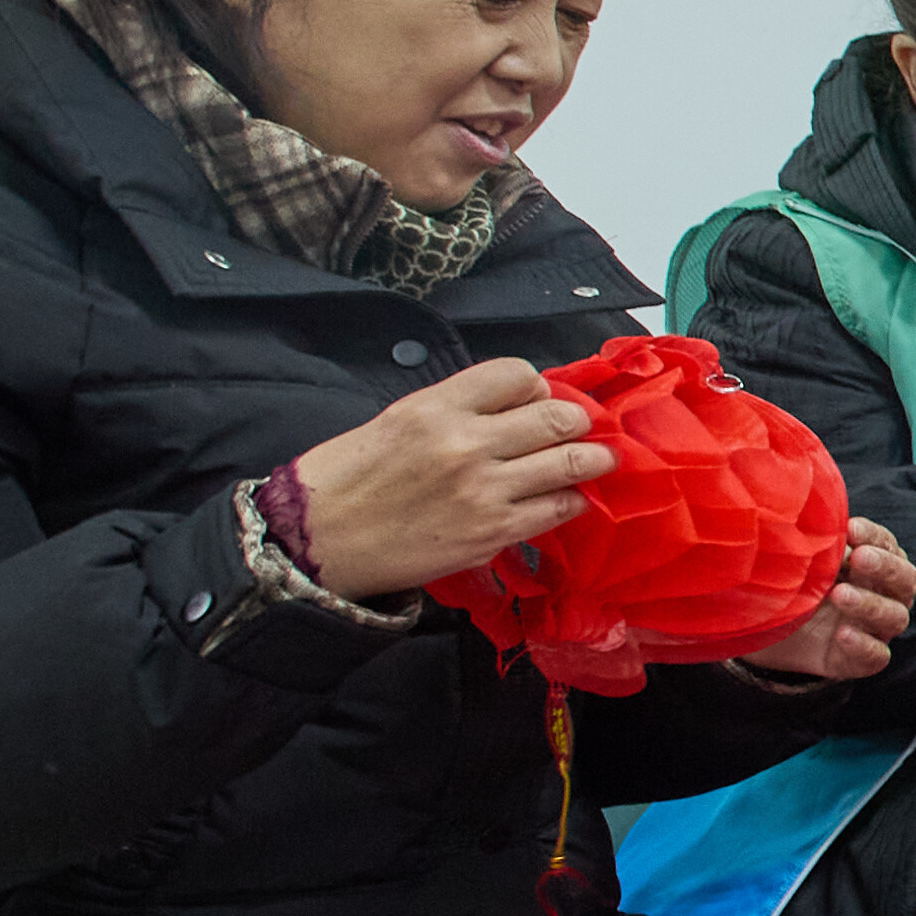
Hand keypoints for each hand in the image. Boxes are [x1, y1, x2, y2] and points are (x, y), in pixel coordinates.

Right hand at [292, 358, 614, 600]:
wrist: (317, 540)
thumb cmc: (349, 479)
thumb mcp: (398, 420)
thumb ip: (457, 410)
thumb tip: (515, 407)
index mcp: (437, 406)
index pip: (518, 374)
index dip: (535, 387)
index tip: (536, 402)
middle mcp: (466, 442)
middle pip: (558, 417)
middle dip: (577, 422)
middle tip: (579, 430)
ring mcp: (484, 489)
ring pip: (570, 462)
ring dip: (592, 459)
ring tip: (598, 460)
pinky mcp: (493, 531)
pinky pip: (559, 508)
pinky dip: (572, 501)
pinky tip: (566, 499)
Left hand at [734, 518, 915, 686]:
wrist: (769, 632)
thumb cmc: (792, 585)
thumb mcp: (801, 560)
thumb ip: (815, 541)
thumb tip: (814, 514)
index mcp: (875, 566)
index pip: (890, 547)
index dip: (876, 537)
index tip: (851, 528)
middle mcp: (883, 596)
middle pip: (906, 581)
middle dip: (885, 568)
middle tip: (859, 558)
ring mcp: (875, 629)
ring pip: (896, 617)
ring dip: (871, 604)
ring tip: (840, 594)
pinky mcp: (860, 659)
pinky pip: (877, 656)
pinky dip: (864, 645)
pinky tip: (843, 634)